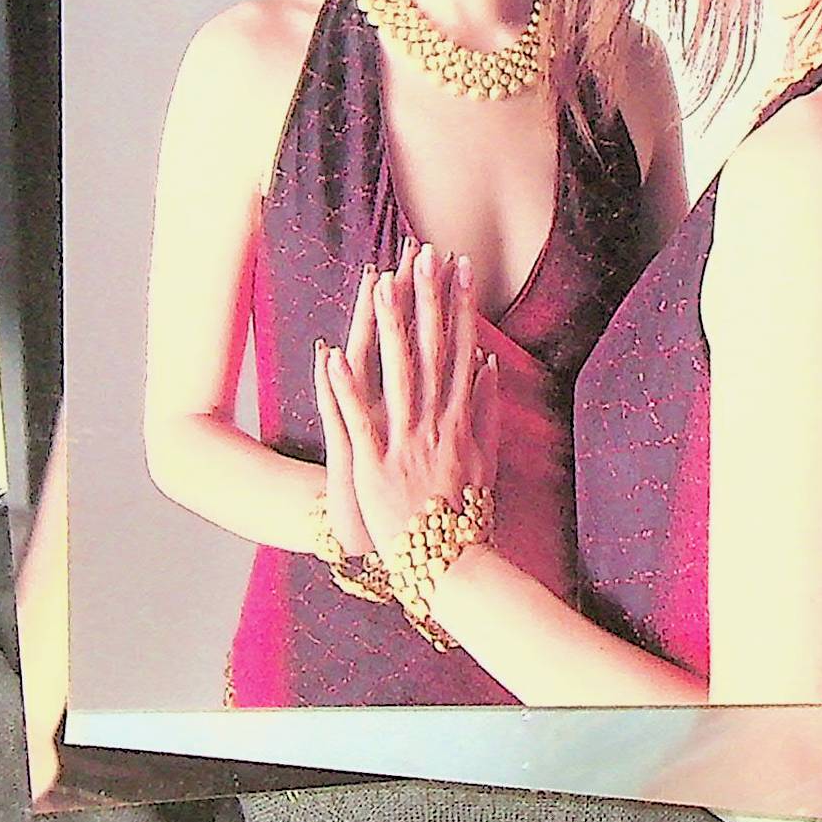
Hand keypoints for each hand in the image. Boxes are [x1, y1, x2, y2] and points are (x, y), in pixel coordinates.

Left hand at [315, 241, 499, 558]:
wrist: (450, 565)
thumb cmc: (464, 514)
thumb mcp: (485, 458)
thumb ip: (487, 410)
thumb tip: (488, 364)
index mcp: (459, 418)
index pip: (460, 348)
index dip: (459, 305)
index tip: (459, 267)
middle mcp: (435, 422)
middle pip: (430, 350)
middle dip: (426, 300)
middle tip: (422, 256)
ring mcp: (405, 441)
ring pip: (395, 374)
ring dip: (387, 328)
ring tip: (380, 286)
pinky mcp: (376, 464)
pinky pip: (358, 418)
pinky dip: (345, 387)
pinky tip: (333, 354)